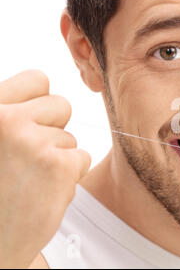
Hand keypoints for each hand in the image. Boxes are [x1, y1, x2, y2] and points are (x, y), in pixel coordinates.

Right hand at [0, 70, 90, 267]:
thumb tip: (46, 90)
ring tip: (28, 180)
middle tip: (27, 159)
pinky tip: (42, 191)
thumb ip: (13, 114)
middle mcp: (6, 118)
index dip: (40, 103)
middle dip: (53, 129)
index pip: (38, 79)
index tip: (29, 126)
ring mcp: (32, 141)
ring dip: (58, 157)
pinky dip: (69, 176)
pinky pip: (82, 157)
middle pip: (62, 105)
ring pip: (71, 136)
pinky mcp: (57, 165)